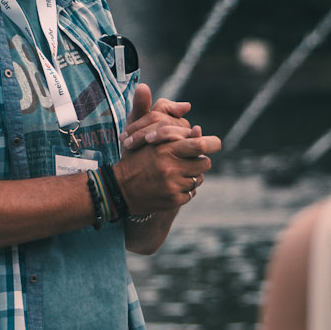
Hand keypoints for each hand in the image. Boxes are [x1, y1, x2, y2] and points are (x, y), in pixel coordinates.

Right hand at [114, 84, 220, 213]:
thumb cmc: (135, 159)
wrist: (119, 188)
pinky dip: (184, 189)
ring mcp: (172, 185)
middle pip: (204, 163)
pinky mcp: (173, 200)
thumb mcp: (147, 138)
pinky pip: (191, 193)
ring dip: (192, 175)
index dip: (211, 143)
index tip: (211, 144)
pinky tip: (171, 186)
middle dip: (200, 161)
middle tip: (190, 160)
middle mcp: (170, 167)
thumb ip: (172, 131)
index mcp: (165, 148)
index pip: (200, 145)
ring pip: (198, 178)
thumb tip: (198, 128)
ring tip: (176, 173)